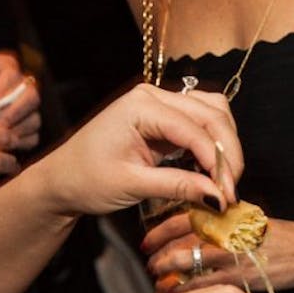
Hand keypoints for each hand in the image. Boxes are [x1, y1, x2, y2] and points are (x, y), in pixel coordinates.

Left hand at [0, 51, 40, 149]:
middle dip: (14, 113)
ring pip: (34, 120)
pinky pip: (33, 138)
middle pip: (32, 96)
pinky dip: (17, 144)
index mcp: (3, 66)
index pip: (12, 76)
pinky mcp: (30, 128)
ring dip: (14, 131)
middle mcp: (22, 85)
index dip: (0, 92)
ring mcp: (29, 108)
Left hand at [30, 85, 242, 218]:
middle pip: (212, 114)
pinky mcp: (165, 117)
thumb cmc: (87, 180)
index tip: (227, 196)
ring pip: (213, 113)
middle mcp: (154, 96)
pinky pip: (202, 123)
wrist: (63, 179)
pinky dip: (213, 144)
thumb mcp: (133, 185)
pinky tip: (210, 170)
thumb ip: (179, 186)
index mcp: (141, 106)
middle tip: (230, 191)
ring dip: (225, 145)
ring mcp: (160, 103)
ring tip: (222, 180)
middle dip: (227, 153)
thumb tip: (219, 196)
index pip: (196, 129)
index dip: (218, 162)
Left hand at [142, 212, 293, 292]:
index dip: (160, 231)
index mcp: (228, 214)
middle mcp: (227, 231)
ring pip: (187, 264)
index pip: (184, 218)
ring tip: (159, 285)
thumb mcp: (253, 220)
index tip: (148, 241)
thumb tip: (197, 232)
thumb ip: (225, 224)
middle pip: (179, 241)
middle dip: (159, 256)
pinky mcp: (242, 278)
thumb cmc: (288, 239)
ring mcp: (233, 255)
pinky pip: (205, 286)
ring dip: (168, 276)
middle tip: (149, 267)